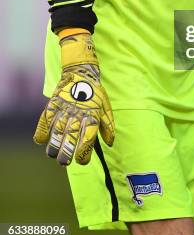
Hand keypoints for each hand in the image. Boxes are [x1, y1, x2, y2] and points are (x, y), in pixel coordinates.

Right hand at [33, 32, 114, 165]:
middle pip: (71, 138)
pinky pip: (45, 121)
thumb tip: (110, 144)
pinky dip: (41, 132)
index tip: (81, 160)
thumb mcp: (106, 107)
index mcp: (92, 116)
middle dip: (66, 154)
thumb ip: (108, 126)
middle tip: (64, 162)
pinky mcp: (53, 104)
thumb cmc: (95, 93)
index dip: (84, 153)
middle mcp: (78, 114)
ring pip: (56, 133)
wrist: (81, 72)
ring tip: (53, 154)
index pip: (88, 139)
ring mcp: (64, 109)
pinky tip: (41, 141)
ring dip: (53, 146)